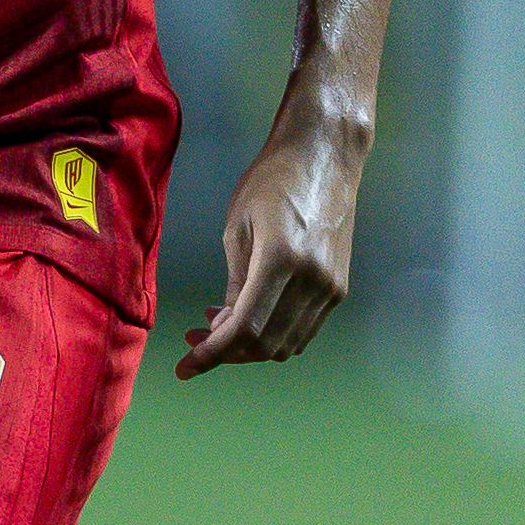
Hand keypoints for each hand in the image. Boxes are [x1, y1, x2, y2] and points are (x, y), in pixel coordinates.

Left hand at [177, 91, 366, 377]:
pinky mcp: (339, 287)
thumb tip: (223, 327)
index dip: (212, 354)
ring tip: (217, 327)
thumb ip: (233, 283)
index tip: (185, 367)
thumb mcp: (238, 228)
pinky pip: (303, 329)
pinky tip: (248, 317)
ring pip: (286, 343)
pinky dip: (273, 334)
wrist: (325, 157)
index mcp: (282, 261)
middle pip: (265, 344)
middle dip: (226, 353)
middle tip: (194, 340)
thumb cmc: (272, 181)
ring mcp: (331, 287)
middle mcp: (313, 281)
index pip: (244, 328)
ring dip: (249, 346)